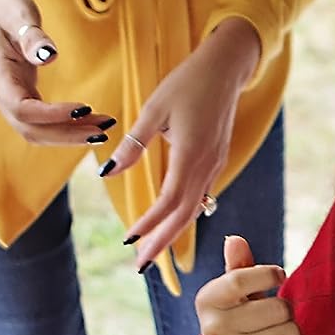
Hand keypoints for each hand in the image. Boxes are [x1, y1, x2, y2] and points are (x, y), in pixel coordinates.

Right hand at [0, 0, 109, 148]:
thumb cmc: (5, 8)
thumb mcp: (18, 13)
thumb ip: (32, 36)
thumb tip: (49, 55)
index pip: (22, 108)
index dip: (52, 114)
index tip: (85, 108)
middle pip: (30, 129)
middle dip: (66, 134)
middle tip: (102, 132)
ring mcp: (7, 100)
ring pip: (36, 132)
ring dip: (69, 135)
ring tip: (102, 130)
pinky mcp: (20, 99)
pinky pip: (41, 123)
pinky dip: (65, 127)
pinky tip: (90, 123)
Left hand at [110, 18, 260, 266]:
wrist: (225, 68)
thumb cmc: (187, 82)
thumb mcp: (154, 108)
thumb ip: (133, 143)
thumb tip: (109, 172)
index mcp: (191, 154)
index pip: (169, 201)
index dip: (149, 224)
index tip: (129, 242)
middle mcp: (207, 165)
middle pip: (185, 215)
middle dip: (162, 242)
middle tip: (141, 266)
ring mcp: (215, 164)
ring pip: (194, 208)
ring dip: (172, 231)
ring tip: (153, 250)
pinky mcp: (216, 159)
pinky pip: (200, 194)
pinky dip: (184, 213)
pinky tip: (171, 221)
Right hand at [195, 234, 303, 334]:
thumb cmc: (235, 322)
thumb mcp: (231, 295)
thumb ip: (237, 267)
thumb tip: (235, 240)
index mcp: (207, 301)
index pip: (240, 279)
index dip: (268, 274)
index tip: (277, 276)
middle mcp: (216, 328)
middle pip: (277, 308)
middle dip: (284, 309)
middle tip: (274, 316)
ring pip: (290, 331)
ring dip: (291, 332)